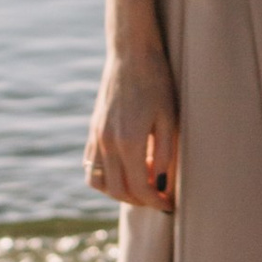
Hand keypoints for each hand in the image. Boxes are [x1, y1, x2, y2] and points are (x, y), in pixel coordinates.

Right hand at [87, 42, 178, 209]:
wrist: (131, 55)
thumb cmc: (157, 83)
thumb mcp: (170, 118)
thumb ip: (165, 155)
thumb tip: (162, 185)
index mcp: (128, 142)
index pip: (139, 188)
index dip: (156, 202)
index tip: (170, 206)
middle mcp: (107, 143)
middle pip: (119, 191)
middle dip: (140, 201)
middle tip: (160, 198)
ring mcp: (96, 137)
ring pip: (99, 183)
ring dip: (120, 193)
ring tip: (142, 185)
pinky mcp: (92, 131)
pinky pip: (91, 167)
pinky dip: (105, 178)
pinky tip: (125, 171)